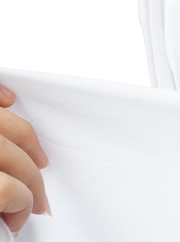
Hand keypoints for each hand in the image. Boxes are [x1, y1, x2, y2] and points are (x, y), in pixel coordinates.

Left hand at [0, 85, 49, 233]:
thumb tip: (4, 213)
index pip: (8, 191)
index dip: (18, 209)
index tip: (14, 221)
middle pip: (17, 160)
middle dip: (31, 185)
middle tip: (31, 203)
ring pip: (13, 126)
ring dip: (31, 144)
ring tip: (38, 162)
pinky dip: (4, 96)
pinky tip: (10, 103)